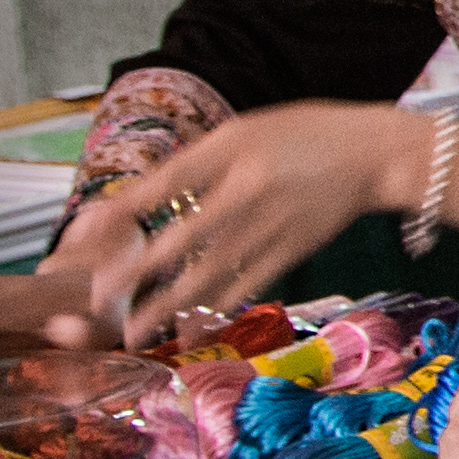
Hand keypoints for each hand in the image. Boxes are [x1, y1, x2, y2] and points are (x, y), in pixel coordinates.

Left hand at [65, 104, 425, 350]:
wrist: (376, 155)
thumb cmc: (307, 134)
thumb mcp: (249, 129)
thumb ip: (204, 160)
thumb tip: (154, 195)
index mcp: (231, 150)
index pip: (162, 183)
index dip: (121, 210)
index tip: (82, 233)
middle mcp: (246, 190)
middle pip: (178, 239)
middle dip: (135, 272)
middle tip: (96, 297)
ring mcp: (270, 226)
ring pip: (208, 273)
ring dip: (167, 304)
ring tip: (135, 329)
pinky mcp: (291, 250)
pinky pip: (244, 283)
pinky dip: (214, 303)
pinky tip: (189, 320)